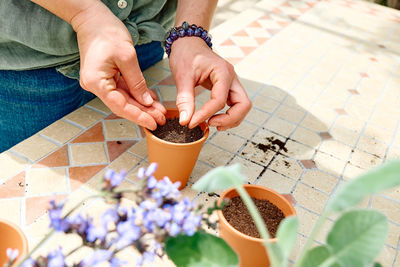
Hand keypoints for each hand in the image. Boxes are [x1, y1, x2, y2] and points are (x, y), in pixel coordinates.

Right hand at [71, 4, 165, 129]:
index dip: (138, 116)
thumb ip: (137, 82)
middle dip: (143, 112)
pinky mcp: (105, 77)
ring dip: (142, 105)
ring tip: (159, 112)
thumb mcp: (127, 57)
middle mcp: (95, 86)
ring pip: (124, 98)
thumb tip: (146, 102)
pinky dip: (136, 94)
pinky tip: (150, 100)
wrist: (93, 19)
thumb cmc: (107, 32)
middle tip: (161, 119)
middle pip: (122, 104)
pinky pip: (123, 89)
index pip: (120, 106)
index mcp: (96, 82)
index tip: (153, 124)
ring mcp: (100, 82)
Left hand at [169, 37, 251, 130]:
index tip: (191, 123)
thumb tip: (185, 121)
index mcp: (223, 72)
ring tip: (211, 123)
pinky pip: (235, 105)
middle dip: (229, 119)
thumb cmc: (186, 54)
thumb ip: (184, 99)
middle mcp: (232, 78)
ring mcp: (232, 83)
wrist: (188, 43)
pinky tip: (213, 118)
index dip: (206, 114)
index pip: (219, 100)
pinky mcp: (228, 87)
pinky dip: (228, 115)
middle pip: (243, 104)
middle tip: (210, 124)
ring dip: (231, 119)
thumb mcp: (182, 76)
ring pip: (242, 106)